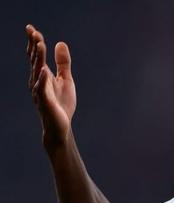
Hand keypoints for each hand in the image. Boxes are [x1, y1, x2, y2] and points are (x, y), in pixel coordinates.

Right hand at [26, 24, 76, 147]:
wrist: (61, 126)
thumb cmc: (61, 104)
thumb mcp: (66, 80)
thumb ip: (63, 63)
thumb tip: (60, 43)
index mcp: (42, 75)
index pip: (37, 55)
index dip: (34, 42)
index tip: (31, 28)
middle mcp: (37, 81)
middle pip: (35, 60)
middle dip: (35, 46)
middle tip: (34, 32)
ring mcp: (40, 91)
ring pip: (37, 71)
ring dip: (39, 57)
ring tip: (40, 43)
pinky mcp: (45, 102)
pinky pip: (42, 89)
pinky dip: (42, 79)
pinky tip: (43, 70)